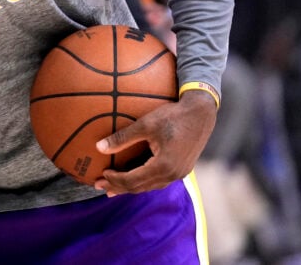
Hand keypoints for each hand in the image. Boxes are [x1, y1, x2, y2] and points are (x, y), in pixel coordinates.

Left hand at [93, 89, 216, 195]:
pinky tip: (135, 178)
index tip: (100, 174)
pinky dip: (143, 181)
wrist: (201, 113)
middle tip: (99, 185)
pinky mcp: (182, 169)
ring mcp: (179, 174)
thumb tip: (99, 147)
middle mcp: (173, 175)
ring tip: (113, 186)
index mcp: (163, 166)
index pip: (133, 180)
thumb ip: (122, 138)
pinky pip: (158, 181)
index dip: (115, 179)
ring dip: (130, 186)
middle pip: (140, 187)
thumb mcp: (145, 125)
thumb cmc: (172, 116)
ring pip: (150, 186)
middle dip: (118, 187)